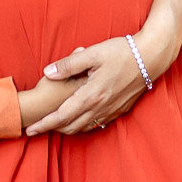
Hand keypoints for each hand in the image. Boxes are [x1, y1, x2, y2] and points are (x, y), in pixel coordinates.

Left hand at [24, 38, 145, 135]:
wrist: (151, 57)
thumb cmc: (121, 52)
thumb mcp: (92, 54)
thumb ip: (68, 64)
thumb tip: (48, 72)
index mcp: (91, 94)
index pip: (61, 116)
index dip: (44, 124)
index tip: (30, 129)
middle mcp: (101, 107)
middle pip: (71, 126)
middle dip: (53, 129)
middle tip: (38, 127)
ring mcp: (112, 110)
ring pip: (84, 128)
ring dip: (68, 128)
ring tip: (55, 124)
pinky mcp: (120, 109)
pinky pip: (98, 124)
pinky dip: (84, 126)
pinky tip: (80, 120)